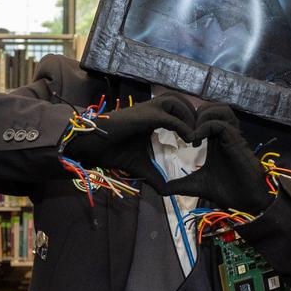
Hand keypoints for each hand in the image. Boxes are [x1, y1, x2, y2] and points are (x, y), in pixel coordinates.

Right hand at [62, 92, 195, 192]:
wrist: (91, 145)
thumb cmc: (111, 151)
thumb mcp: (140, 165)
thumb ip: (155, 175)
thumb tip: (165, 191)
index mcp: (150, 116)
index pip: (176, 108)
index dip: (189, 121)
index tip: (195, 141)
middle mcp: (150, 108)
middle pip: (180, 99)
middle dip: (193, 114)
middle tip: (200, 135)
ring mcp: (147, 109)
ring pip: (177, 100)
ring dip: (190, 116)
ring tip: (194, 136)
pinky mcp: (145, 116)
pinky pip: (171, 117)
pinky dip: (183, 126)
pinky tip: (189, 140)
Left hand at [163, 103, 273, 213]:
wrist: (245, 201)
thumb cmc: (227, 191)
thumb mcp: (196, 185)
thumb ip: (179, 183)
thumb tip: (161, 189)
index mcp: (215, 139)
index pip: (205, 116)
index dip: (190, 119)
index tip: (179, 135)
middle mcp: (224, 133)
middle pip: (213, 106)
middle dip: (195, 114)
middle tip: (185, 131)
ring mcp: (231, 135)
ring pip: (220, 108)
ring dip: (203, 117)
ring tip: (192, 134)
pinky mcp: (236, 141)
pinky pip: (220, 124)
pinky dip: (205, 128)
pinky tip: (195, 141)